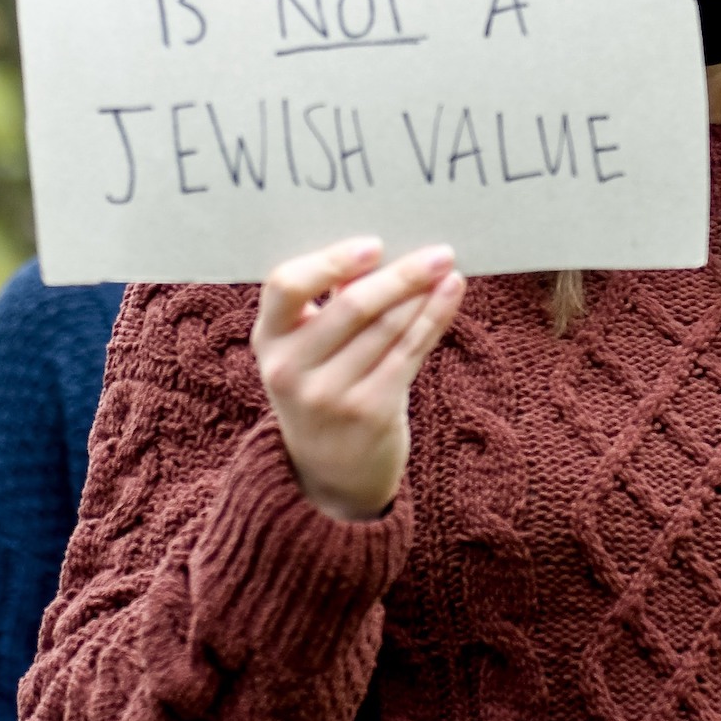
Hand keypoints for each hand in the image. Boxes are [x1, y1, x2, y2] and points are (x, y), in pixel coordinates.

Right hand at [252, 237, 466, 521]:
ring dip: (423, 292)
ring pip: (388, 328)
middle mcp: (292, 369)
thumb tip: (385, 252)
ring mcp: (330, 395)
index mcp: (269, 339)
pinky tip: (452, 293)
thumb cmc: (323, 389)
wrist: (330, 475)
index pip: (286, 285)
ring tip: (447, 267)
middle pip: (351, 306)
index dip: (330, 261)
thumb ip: (331, 305)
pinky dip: (434, 317)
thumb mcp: (307, 351)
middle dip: (400, 275)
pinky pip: (410, 352)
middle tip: (438, 251)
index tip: (373, 246)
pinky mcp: (370, 413)